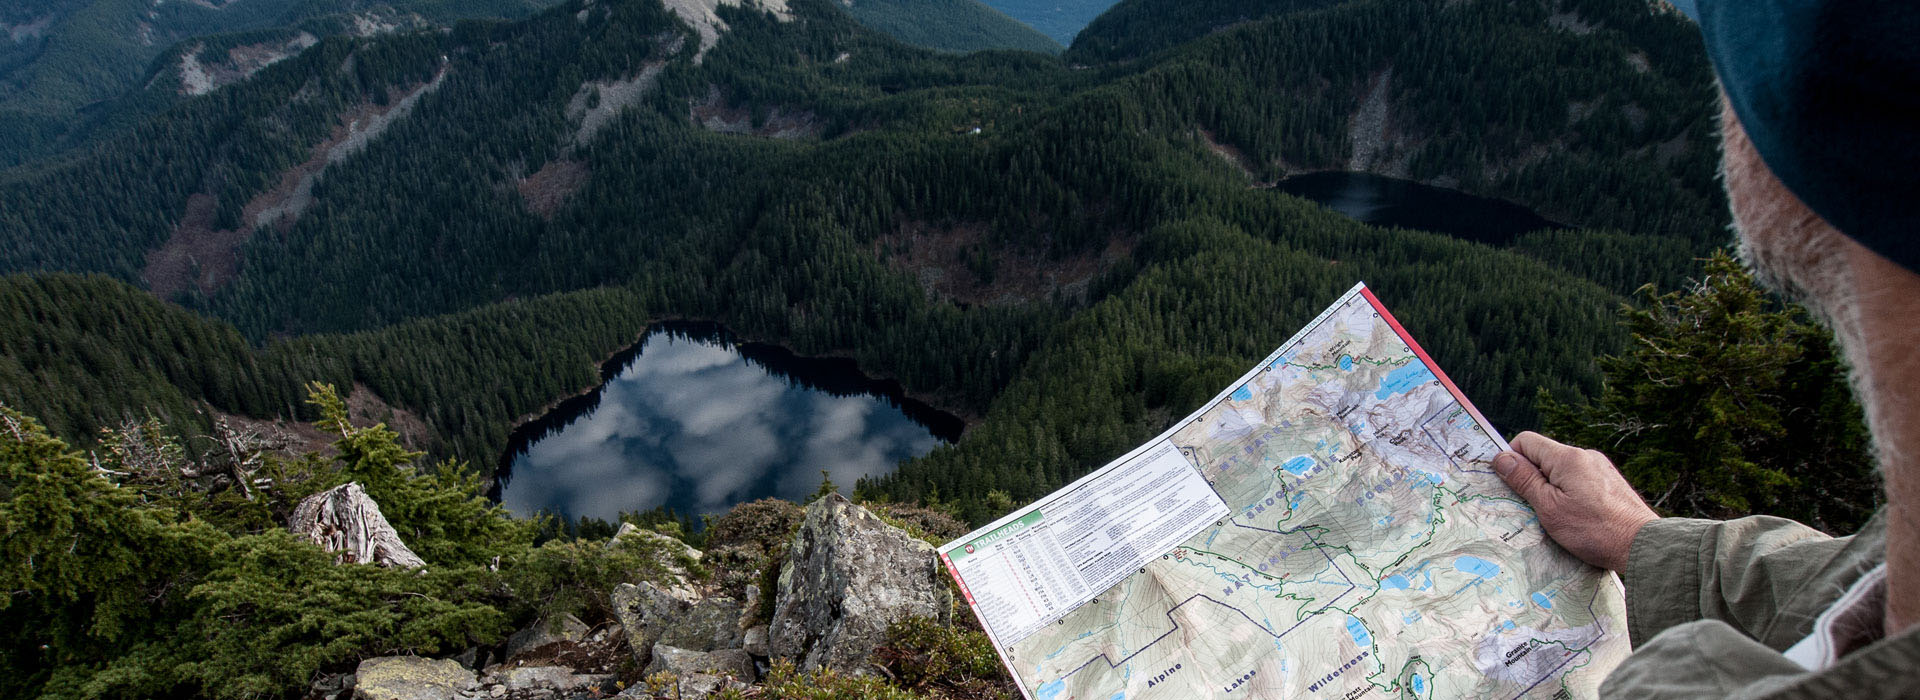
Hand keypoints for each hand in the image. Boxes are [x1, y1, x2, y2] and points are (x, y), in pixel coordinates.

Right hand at [1490, 431, 1658, 570]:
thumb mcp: (1549, 508)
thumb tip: (1501, 458)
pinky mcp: (1610, 482)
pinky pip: (1579, 481)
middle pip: (1544, 457)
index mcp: (1567, 458)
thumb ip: (1524, 481)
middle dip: (1533, 479)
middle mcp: (1585, 456)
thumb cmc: (1594, 530)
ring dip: (1552, 489)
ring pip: (1562, 471)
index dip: (1512, 460)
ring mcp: (1600, 468)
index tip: (1511, 486)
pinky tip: (1577, 518)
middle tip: (1532, 508)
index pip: (1526, 442)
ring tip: (1557, 518)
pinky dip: (1570, 495)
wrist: (1642, 545)